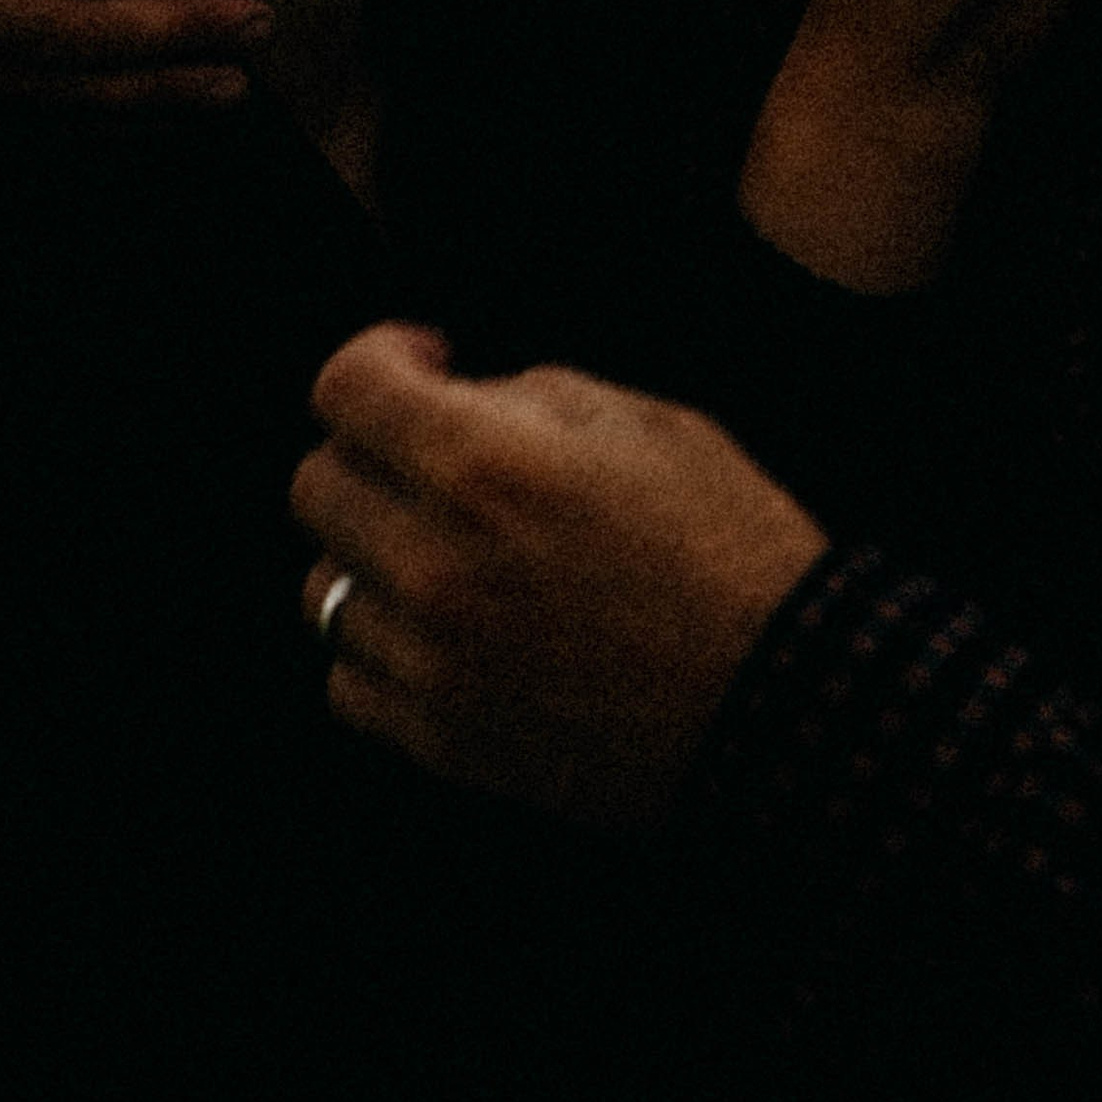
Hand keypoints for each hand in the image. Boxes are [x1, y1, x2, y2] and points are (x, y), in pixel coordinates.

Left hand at [292, 324, 828, 824]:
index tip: (430, 364)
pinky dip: (380, 649)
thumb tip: (458, 399)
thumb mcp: (649, 422)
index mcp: (483, 466)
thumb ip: (530, 398)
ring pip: (321, 587)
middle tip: (437, 458)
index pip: (345, 388)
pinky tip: (445, 629)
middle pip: (314, 484)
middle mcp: (434, 564)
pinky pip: (348, 682)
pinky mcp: (445, 743)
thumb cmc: (732, 548)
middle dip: (370, 452)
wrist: (787, 707)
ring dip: (369, 554)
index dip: (381, 357)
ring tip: (445, 550)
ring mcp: (432, 663)